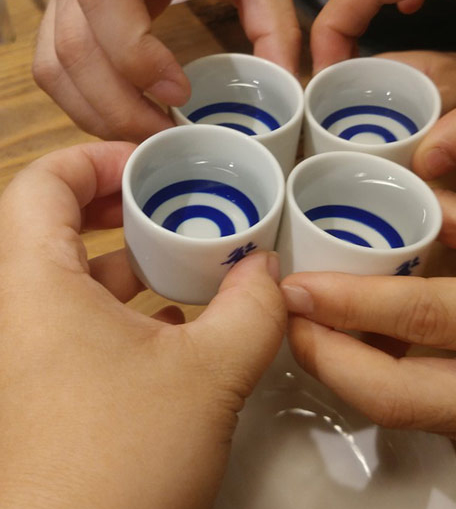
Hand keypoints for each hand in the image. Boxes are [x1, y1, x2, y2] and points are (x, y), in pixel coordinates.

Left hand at [0, 143, 284, 507]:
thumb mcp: (210, 373)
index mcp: (34, 285)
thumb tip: (269, 267)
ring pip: (65, 275)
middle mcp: (17, 311)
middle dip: (114, 204)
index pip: (40, 183)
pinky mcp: (40, 388)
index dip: (95, 158)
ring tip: (181, 256)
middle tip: (168, 201)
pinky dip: (118, 305)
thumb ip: (253, 307)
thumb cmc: (123, 460)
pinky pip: (73, 320)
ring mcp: (25, 353)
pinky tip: (173, 322)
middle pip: (49, 222)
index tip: (153, 167)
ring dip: (121, 257)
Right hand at [33, 0, 300, 141]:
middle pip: (74, 42)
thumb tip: (282, 87)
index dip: (135, 53)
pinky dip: (85, 101)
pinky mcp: (58, 1)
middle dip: (119, 105)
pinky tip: (125, 115)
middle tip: (167, 136)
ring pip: (55, 62)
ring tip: (148, 135)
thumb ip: (274, 18)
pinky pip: (54, 64)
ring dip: (97, 111)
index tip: (179, 93)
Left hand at [281, 190, 455, 453]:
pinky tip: (356, 350)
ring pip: (401, 414)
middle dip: (327, 359)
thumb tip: (396, 198)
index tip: (297, 287)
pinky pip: (418, 419)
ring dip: (344, 373)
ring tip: (312, 328)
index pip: (425, 314)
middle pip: (398, 395)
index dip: (352, 302)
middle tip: (290, 321)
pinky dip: (376, 385)